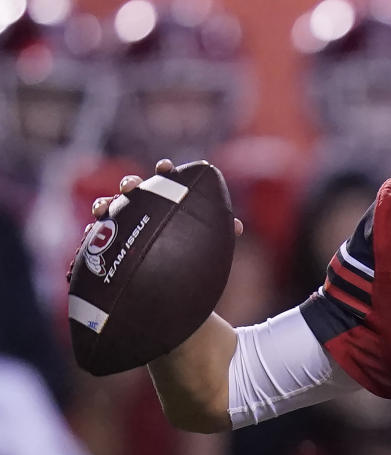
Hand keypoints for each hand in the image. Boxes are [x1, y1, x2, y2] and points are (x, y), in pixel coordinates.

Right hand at [67, 159, 243, 282]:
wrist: (168, 287)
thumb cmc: (189, 258)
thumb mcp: (206, 247)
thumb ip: (220, 234)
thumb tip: (237, 227)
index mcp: (166, 206)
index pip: (165, 183)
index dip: (164, 172)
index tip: (165, 168)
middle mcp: (142, 211)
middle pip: (133, 191)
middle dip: (129, 184)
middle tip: (130, 187)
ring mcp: (123, 226)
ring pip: (109, 210)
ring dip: (104, 204)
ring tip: (102, 208)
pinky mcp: (108, 245)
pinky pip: (94, 239)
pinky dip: (91, 236)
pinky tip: (90, 236)